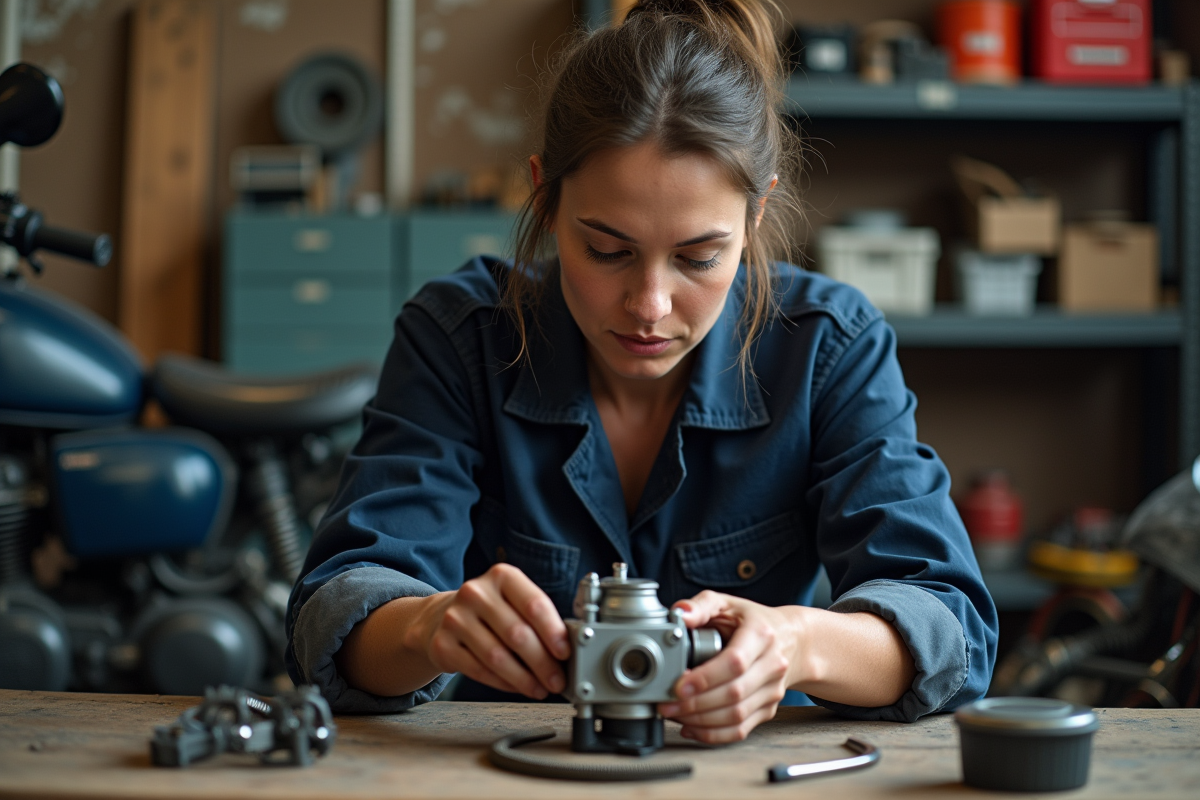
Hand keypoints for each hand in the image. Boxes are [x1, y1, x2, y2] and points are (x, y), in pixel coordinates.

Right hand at [410, 563, 570, 698]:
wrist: (441, 616)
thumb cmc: (490, 611)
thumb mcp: (513, 600)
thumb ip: (538, 618)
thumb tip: (567, 648)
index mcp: (502, 576)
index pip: (534, 604)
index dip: (553, 632)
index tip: (566, 653)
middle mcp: (476, 592)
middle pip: (517, 633)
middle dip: (542, 662)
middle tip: (557, 680)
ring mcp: (455, 618)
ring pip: (497, 656)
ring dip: (524, 678)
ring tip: (540, 689)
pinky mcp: (442, 644)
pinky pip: (479, 670)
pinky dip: (503, 683)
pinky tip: (517, 687)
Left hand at [657, 590, 794, 743]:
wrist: (791, 639)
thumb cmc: (752, 620)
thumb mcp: (727, 603)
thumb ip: (701, 605)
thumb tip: (679, 616)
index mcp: (761, 634)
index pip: (735, 662)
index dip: (705, 678)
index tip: (678, 685)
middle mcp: (772, 664)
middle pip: (734, 693)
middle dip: (695, 704)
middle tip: (666, 704)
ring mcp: (772, 690)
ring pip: (737, 715)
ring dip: (700, 721)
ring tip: (673, 714)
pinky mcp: (768, 709)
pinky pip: (741, 730)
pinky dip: (713, 734)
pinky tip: (690, 728)